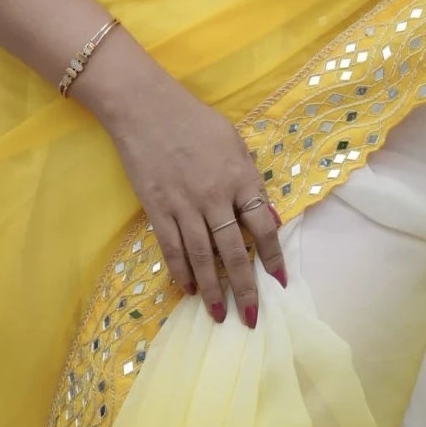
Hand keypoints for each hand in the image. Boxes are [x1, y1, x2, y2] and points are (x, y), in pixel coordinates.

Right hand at [107, 90, 286, 328]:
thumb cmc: (195, 121)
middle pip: (234, 251)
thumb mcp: (234, 142)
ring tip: (219, 315)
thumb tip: (269, 217)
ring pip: (202, 257)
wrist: (146, 109)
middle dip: (244, 288)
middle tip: (250, 318)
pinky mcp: (157, 209)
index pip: (263, 226)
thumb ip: (251, 179)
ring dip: (212, 289)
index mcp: (240, 178)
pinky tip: (187, 290)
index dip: (273, 256)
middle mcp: (215, 197)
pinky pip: (172, 248)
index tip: (279, 281)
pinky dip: (181, 271)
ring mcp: (184, 206)